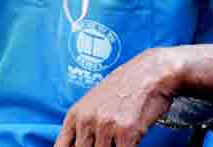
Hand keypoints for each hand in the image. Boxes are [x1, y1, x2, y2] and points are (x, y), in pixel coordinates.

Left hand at [54, 49, 183, 146]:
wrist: (150, 73)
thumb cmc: (124, 87)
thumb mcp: (93, 103)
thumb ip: (82, 126)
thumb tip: (77, 145)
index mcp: (75, 115)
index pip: (62, 146)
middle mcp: (86, 120)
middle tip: (108, 140)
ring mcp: (105, 126)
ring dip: (114, 146)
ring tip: (120, 135)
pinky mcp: (125, 132)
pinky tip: (131, 138)